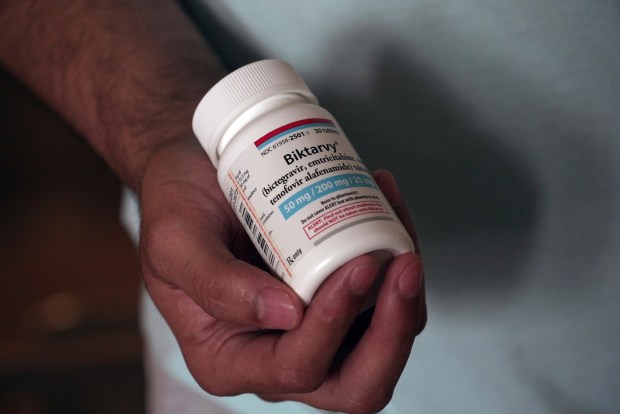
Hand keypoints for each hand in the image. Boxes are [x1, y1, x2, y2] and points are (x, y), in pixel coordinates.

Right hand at [139, 137, 425, 413]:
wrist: (197, 176)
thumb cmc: (177, 207)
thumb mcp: (175, 242)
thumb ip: (216, 285)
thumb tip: (285, 315)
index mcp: (230, 359)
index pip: (296, 367)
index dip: (334, 324)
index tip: (357, 265)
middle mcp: (277, 356)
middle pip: (356, 382)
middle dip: (393, 332)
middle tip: (404, 266)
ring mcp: (314, 331)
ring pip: (383, 343)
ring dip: (406, 296)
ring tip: (399, 231)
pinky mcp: (337, 299)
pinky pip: (383, 300)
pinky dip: (396, 257)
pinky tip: (388, 209)